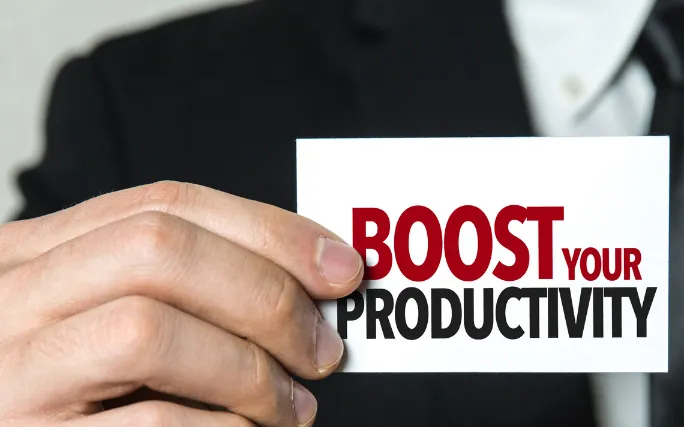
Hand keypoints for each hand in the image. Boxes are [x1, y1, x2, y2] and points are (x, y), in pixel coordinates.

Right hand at [0, 181, 362, 426]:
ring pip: (148, 332)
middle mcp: (9, 299)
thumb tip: (310, 280)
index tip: (341, 268)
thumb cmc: (71, 394)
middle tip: (322, 349)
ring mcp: (10, 374)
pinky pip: (151, 422)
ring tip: (290, 406)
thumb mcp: (101, 316)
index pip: (165, 204)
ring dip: (249, 371)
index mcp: (34, 253)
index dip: (271, 231)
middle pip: (159, 252)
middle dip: (268, 296)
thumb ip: (179, 288)